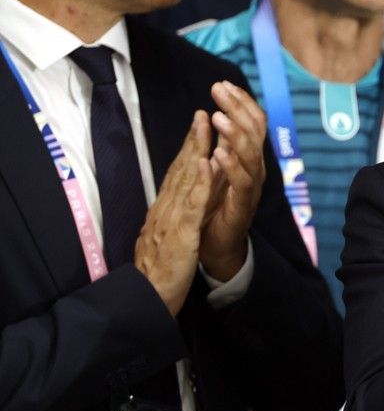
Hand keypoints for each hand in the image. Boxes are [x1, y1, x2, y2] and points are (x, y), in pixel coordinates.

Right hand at [134, 111, 212, 314]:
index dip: (188, 148)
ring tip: (206, 124)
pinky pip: (193, 204)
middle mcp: (164, 209)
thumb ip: (171, 215)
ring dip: (196, 149)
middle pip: (179, 168)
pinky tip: (209, 163)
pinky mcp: (180, 234)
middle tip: (203, 111)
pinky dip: (202, 182)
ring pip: (185, 179)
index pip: (177, 174)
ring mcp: (171, 219)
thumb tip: (178, 199)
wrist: (148, 298)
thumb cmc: (160, 270)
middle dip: (192, 139)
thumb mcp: (166, 236)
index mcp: (163, 210)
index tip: (199, 124)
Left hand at [198, 81, 267, 279]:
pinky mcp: (244, 205)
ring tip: (217, 118)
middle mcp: (256, 167)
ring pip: (252, 154)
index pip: (253, 121)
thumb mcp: (219, 167)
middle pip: (256, 131)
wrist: (215, 245)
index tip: (222, 84)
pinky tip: (217, 153)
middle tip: (219, 90)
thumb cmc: (215, 205)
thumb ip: (224, 143)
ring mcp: (252, 186)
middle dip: (238, 108)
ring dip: (235, 134)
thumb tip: (220, 113)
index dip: (240, 101)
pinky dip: (231, 166)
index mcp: (250, 156)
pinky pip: (242, 183)